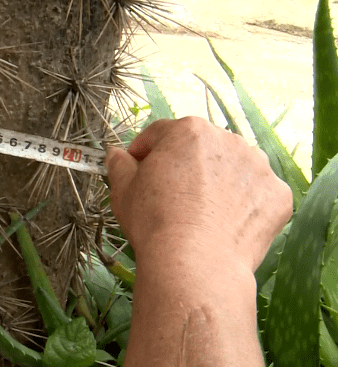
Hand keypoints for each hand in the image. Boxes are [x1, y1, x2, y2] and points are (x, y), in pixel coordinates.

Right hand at [106, 117, 291, 270]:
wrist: (195, 262)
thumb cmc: (154, 221)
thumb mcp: (123, 189)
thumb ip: (119, 164)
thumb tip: (116, 154)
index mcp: (188, 130)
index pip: (161, 134)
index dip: (145, 152)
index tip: (138, 171)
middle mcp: (228, 139)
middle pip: (200, 149)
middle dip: (185, 166)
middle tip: (170, 197)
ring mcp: (258, 167)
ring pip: (232, 169)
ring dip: (218, 182)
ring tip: (202, 213)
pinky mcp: (277, 195)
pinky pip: (256, 195)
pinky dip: (244, 206)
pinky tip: (226, 225)